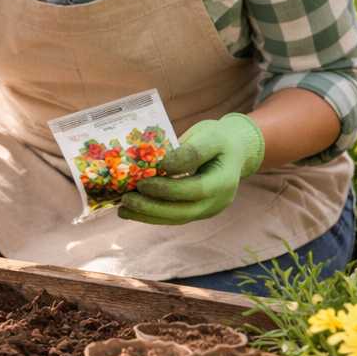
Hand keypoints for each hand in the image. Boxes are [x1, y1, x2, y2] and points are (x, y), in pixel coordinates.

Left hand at [118, 113, 264, 225]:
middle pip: (183, 211)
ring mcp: (207, 209)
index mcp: (224, 181)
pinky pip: (173, 217)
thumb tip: (163, 165)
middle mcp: (218, 201)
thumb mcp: (210, 136)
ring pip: (176, 218)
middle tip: (126, 198)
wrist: (234, 150)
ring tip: (122, 208)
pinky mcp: (195, 211)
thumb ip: (190, 151)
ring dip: (147, 215)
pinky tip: (130, 211)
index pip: (195, 189)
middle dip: (152, 207)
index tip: (143, 180)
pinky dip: (151, 215)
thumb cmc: (219, 139)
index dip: (168, 188)